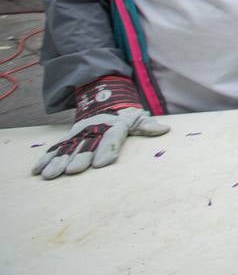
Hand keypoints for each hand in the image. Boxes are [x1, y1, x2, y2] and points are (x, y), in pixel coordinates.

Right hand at [32, 107, 169, 178]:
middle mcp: (94, 129)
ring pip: (68, 148)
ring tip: (50, 176)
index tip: (102, 164)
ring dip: (58, 161)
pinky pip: (56, 148)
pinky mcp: (69, 137)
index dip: (107, 150)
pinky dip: (46, 158)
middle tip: (72, 172)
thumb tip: (164, 129)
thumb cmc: (124, 115)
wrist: (103, 99)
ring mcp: (79, 133)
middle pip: (86, 145)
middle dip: (79, 158)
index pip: (111, 138)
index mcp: (113, 125)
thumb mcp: (137, 116)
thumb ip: (148, 125)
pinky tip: (37, 171)